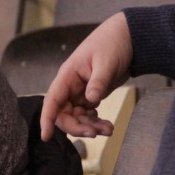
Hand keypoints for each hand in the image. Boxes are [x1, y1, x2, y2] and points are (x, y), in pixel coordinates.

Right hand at [40, 13, 133, 139]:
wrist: (128, 38)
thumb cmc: (112, 44)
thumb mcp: (106, 62)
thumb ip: (98, 81)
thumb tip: (91, 100)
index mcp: (67, 76)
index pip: (52, 100)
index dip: (46, 119)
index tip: (46, 136)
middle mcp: (70, 87)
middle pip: (64, 114)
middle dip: (77, 126)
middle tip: (95, 133)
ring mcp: (80, 93)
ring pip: (77, 117)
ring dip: (90, 126)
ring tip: (109, 129)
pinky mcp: (91, 96)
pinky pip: (88, 115)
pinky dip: (96, 122)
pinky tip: (108, 125)